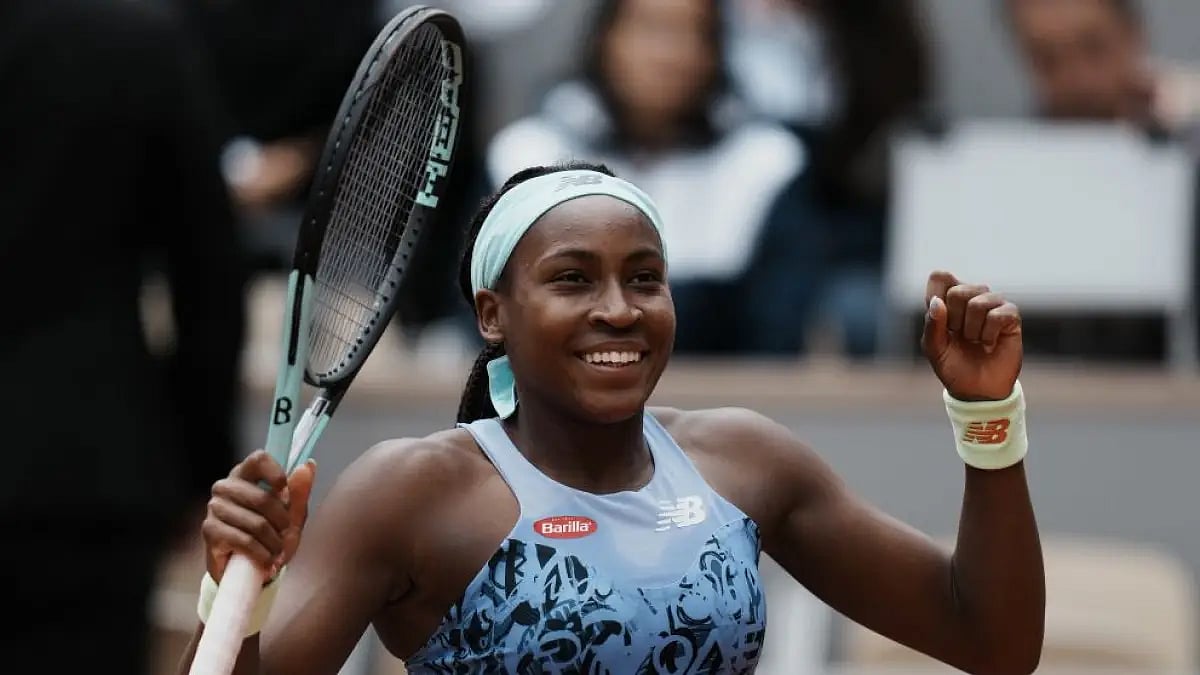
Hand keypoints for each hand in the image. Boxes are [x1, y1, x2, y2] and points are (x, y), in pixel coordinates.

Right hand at [202, 450, 316, 581]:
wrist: (250, 569)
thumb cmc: (272, 534)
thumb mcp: (292, 514)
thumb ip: (300, 491)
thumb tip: (308, 465)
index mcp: (247, 474)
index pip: (258, 459)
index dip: (275, 473)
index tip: (285, 491)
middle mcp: (226, 486)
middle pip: (262, 497)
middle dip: (282, 521)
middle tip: (286, 534)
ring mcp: (215, 507)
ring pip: (256, 523)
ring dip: (273, 542)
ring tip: (277, 550)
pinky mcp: (210, 530)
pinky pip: (244, 541)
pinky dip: (262, 554)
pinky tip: (267, 560)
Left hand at [921, 271, 1021, 401]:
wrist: (977, 390)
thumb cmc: (953, 366)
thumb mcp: (934, 349)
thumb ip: (932, 325)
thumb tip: (937, 301)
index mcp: (947, 301)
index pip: (940, 277)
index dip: (936, 295)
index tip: (941, 321)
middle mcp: (971, 297)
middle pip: (958, 290)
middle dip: (954, 321)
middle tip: (960, 336)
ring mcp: (992, 304)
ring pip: (978, 302)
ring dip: (972, 330)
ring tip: (975, 341)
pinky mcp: (1011, 316)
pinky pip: (998, 314)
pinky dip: (989, 334)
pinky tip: (990, 344)